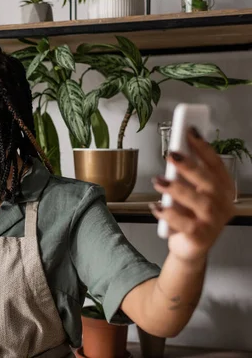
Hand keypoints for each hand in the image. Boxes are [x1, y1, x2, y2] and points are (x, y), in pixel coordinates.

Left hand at [150, 127, 235, 262]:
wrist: (190, 248)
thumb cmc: (191, 215)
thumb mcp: (190, 192)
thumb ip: (187, 175)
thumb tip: (176, 151)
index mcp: (223, 188)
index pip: (215, 163)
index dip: (202, 146)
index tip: (189, 131)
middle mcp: (222, 203)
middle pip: (208, 180)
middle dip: (190, 165)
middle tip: (171, 154)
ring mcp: (213, 221)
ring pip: (198, 201)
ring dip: (177, 188)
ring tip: (159, 180)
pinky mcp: (201, 236)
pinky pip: (184, 223)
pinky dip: (169, 214)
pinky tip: (157, 206)